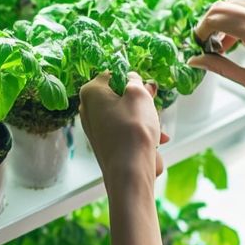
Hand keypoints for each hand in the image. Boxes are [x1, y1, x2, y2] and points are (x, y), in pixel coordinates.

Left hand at [79, 72, 167, 186]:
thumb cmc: (134, 128)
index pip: (114, 74)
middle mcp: (87, 109)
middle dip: (140, 100)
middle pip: (118, 95)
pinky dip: (139, 132)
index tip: (147, 89)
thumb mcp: (139, 94)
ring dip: (144, 117)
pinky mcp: (104, 143)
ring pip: (124, 113)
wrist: (130, 170)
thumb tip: (132, 80)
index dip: (133, 80)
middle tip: (153, 104)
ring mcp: (94, 128)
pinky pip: (124, 130)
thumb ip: (136, 81)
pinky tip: (155, 141)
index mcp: (91, 92)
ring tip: (157, 129)